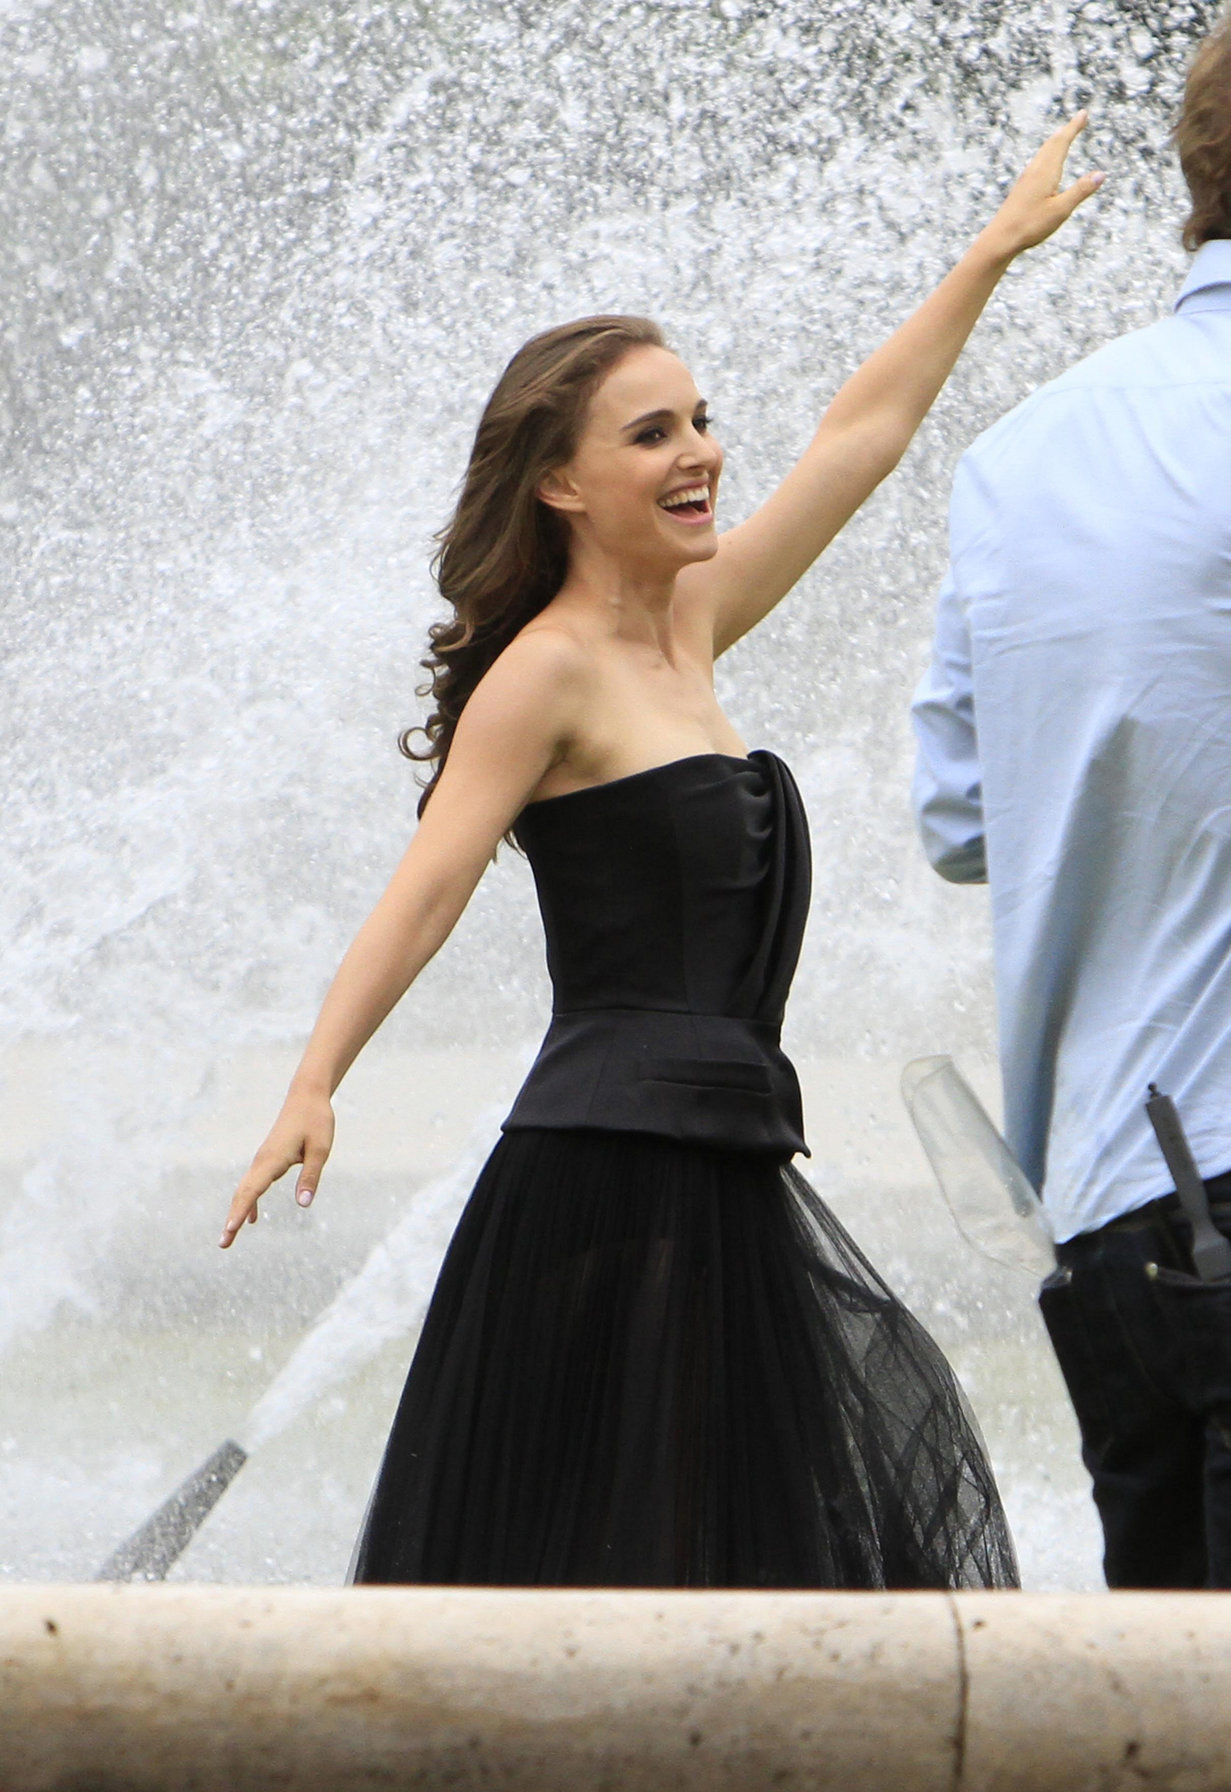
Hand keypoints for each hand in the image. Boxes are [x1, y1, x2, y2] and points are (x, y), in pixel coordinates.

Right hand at [220, 1085, 334, 1247]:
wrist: (307, 1097)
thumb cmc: (316, 1121)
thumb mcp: (320, 1150)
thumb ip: (311, 1177)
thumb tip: (303, 1204)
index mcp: (273, 1159)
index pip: (253, 1190)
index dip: (241, 1211)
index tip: (230, 1229)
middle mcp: (262, 1161)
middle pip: (242, 1194)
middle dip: (232, 1219)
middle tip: (224, 1244)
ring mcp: (263, 1160)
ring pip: (245, 1190)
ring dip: (237, 1213)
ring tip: (229, 1237)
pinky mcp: (268, 1159)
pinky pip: (254, 1184)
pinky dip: (250, 1202)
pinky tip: (252, 1219)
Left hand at [982, 112, 1103, 261]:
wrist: (1000, 239)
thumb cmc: (1030, 226)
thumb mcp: (1061, 210)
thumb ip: (1081, 191)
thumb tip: (1101, 174)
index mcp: (1046, 172)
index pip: (1062, 142)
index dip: (1073, 127)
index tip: (1083, 114)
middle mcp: (1034, 170)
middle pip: (1052, 144)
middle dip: (1067, 130)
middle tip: (1079, 118)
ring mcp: (1025, 179)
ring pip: (1042, 153)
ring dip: (1055, 141)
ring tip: (1063, 135)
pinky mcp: (1021, 189)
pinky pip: (1036, 164)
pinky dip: (1046, 155)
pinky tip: (1044, 163)